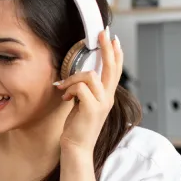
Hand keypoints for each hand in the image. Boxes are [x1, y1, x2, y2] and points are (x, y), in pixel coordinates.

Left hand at [55, 28, 122, 153]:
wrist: (76, 148)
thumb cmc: (77, 128)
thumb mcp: (83, 105)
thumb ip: (85, 91)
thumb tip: (79, 77)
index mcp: (106, 96)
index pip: (115, 70)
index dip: (115, 54)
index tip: (112, 39)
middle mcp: (108, 98)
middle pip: (110, 67)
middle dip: (106, 48)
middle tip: (102, 33)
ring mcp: (101, 103)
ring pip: (90, 76)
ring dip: (73, 78)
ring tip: (65, 89)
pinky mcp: (92, 108)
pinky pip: (80, 87)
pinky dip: (69, 89)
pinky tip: (65, 98)